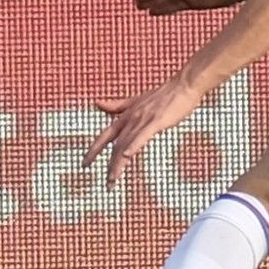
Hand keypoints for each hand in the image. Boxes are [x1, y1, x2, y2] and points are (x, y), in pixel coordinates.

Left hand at [87, 75, 203, 185]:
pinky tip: (127, 155)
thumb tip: (97, 103)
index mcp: (126, 115)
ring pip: (126, 144)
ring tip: (113, 180)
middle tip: (107, 184)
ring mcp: (144, 119)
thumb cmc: (164, 94)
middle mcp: (132, 118)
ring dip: (118, 163)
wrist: (184, 85)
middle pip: (115, 145)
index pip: (105, 135)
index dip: (94, 149)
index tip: (84, 164)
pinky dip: (134, 144)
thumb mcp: (137, 100)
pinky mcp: (157, 121)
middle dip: (109, 165)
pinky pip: (143, 135)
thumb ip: (117, 105)